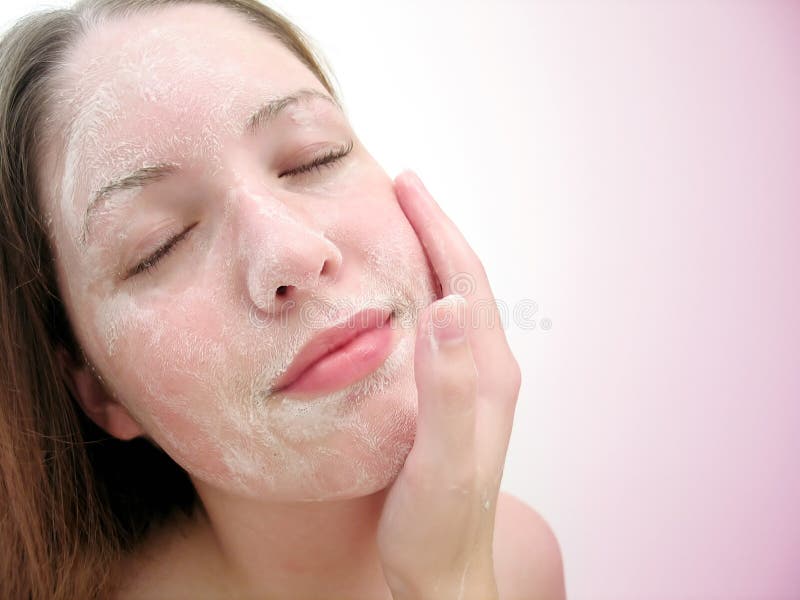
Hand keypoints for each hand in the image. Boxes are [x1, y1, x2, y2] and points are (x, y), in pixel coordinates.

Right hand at [377, 170, 521, 599]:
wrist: (443, 575)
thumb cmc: (438, 526)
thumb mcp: (441, 459)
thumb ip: (447, 386)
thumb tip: (451, 304)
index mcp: (488, 372)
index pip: (465, 279)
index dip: (437, 228)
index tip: (407, 184)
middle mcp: (486, 371)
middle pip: (464, 282)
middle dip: (434, 230)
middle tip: (401, 188)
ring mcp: (470, 386)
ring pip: (452, 302)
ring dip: (428, 257)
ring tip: (398, 225)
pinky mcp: (449, 401)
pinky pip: (438, 331)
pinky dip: (418, 294)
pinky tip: (394, 297)